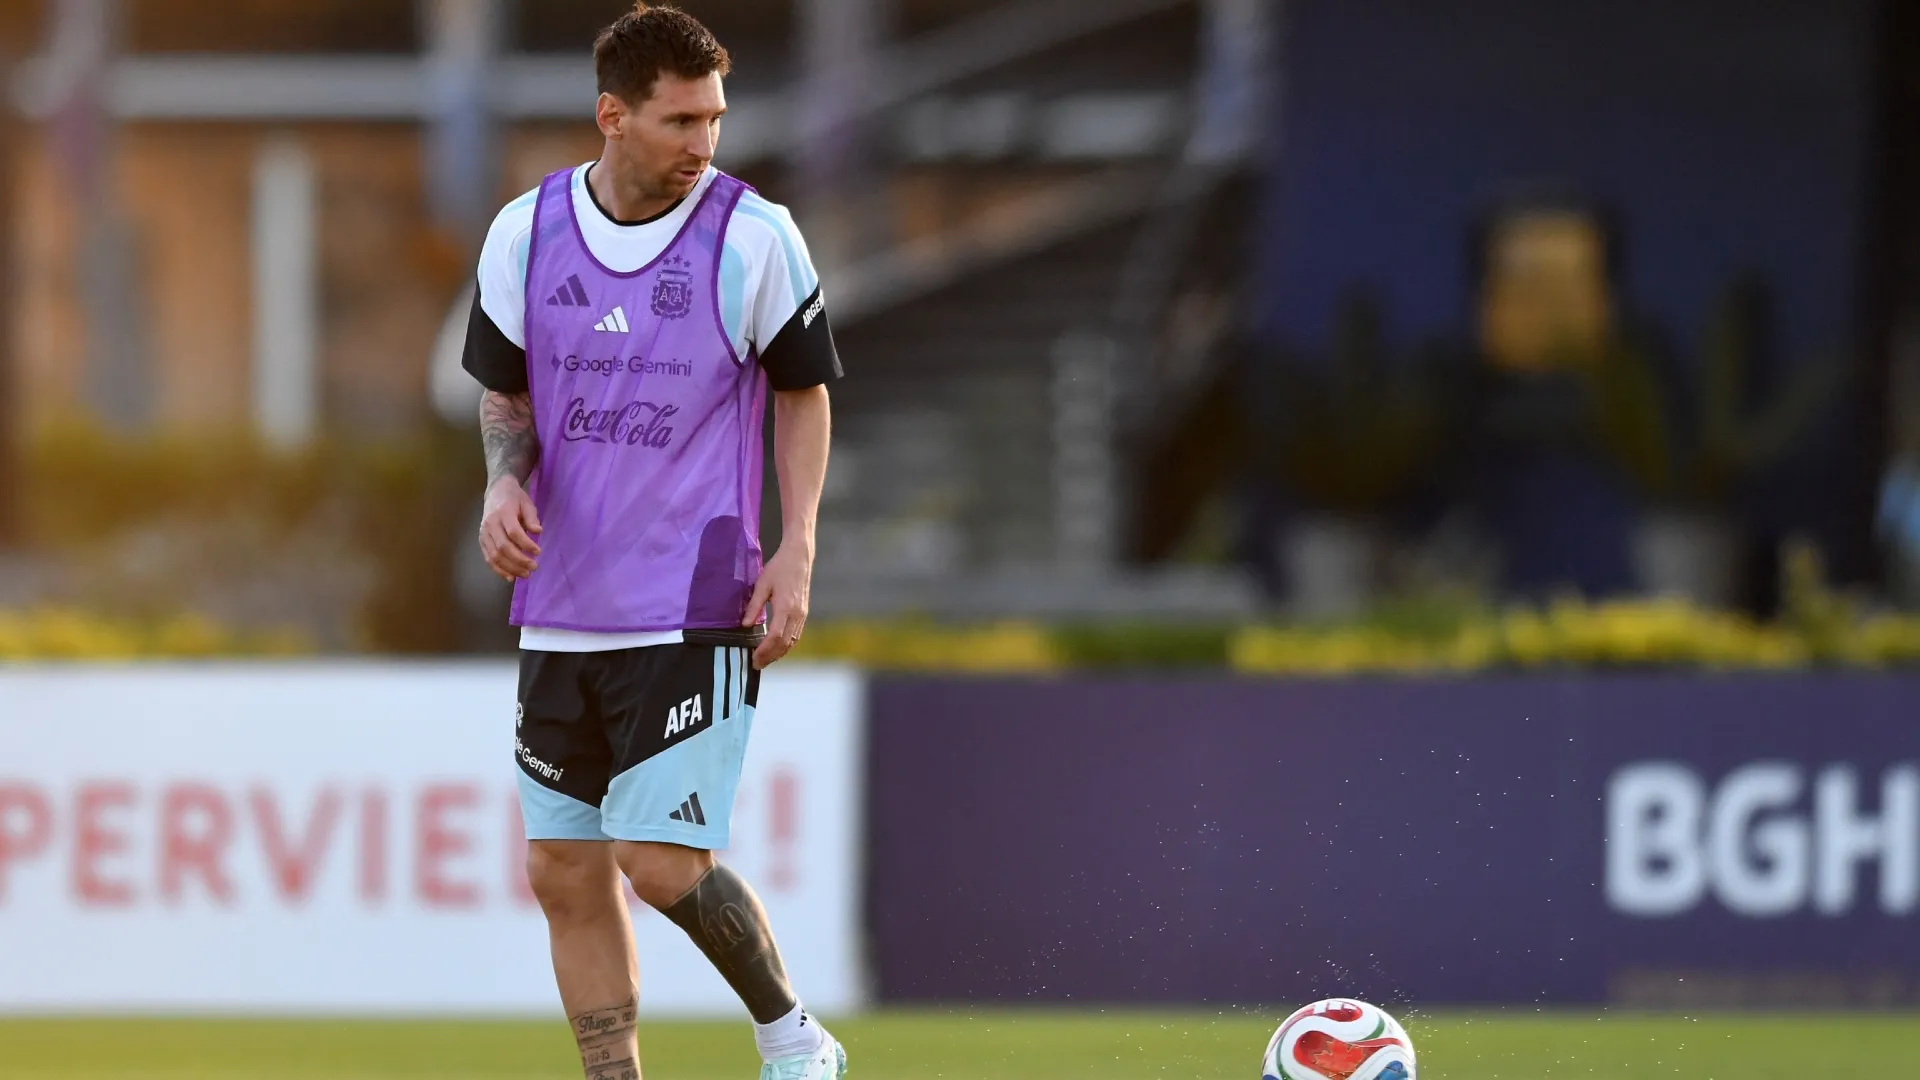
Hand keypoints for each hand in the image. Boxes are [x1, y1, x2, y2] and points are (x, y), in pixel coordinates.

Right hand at [479, 476, 541, 580]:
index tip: (538, 552)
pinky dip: (498, 570)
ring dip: (510, 568)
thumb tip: (537, 531)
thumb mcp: (527, 503)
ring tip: (525, 574)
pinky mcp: (481, 541)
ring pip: (494, 555)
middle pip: (503, 547)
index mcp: (503, 513)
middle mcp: (490, 524)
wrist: (496, 492)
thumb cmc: (515, 499)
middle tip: (534, 567)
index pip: (513, 532)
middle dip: (519, 560)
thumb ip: (531, 517)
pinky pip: (488, 558)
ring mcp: (484, 533)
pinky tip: (510, 577)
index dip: (526, 544)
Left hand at [743, 543, 811, 668]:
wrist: (799, 557)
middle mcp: (797, 614)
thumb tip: (745, 625)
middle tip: (756, 665)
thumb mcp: (762, 585)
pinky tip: (777, 648)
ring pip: (792, 641)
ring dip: (779, 653)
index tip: (753, 658)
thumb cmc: (779, 568)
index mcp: (786, 608)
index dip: (764, 651)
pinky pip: (796, 635)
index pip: (775, 637)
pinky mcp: (803, 613)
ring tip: (765, 660)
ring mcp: (802, 615)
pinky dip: (786, 645)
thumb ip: (754, 606)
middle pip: (784, 644)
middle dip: (770, 657)